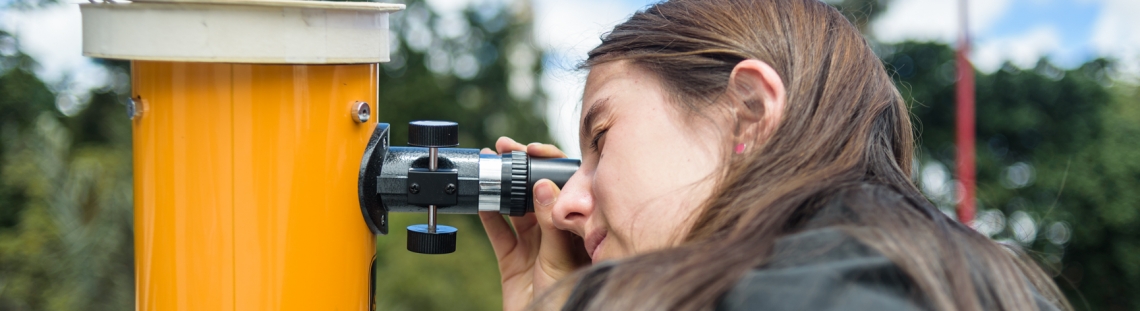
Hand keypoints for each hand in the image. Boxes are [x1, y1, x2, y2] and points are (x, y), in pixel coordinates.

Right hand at [479, 137, 590, 310]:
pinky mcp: (512, 260)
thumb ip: (551, 221)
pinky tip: (480, 198)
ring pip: (515, 207)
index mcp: (577, 228)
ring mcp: (533, 246)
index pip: (566, 186)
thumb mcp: (561, 256)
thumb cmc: (569, 296)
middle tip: (505, 147)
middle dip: (521, 167)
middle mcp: (556, 233)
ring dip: (501, 185)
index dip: (550, 164)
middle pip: (537, 191)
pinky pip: (498, 232)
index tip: (534, 149)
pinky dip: (487, 214)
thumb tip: (542, 185)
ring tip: (489, 162)